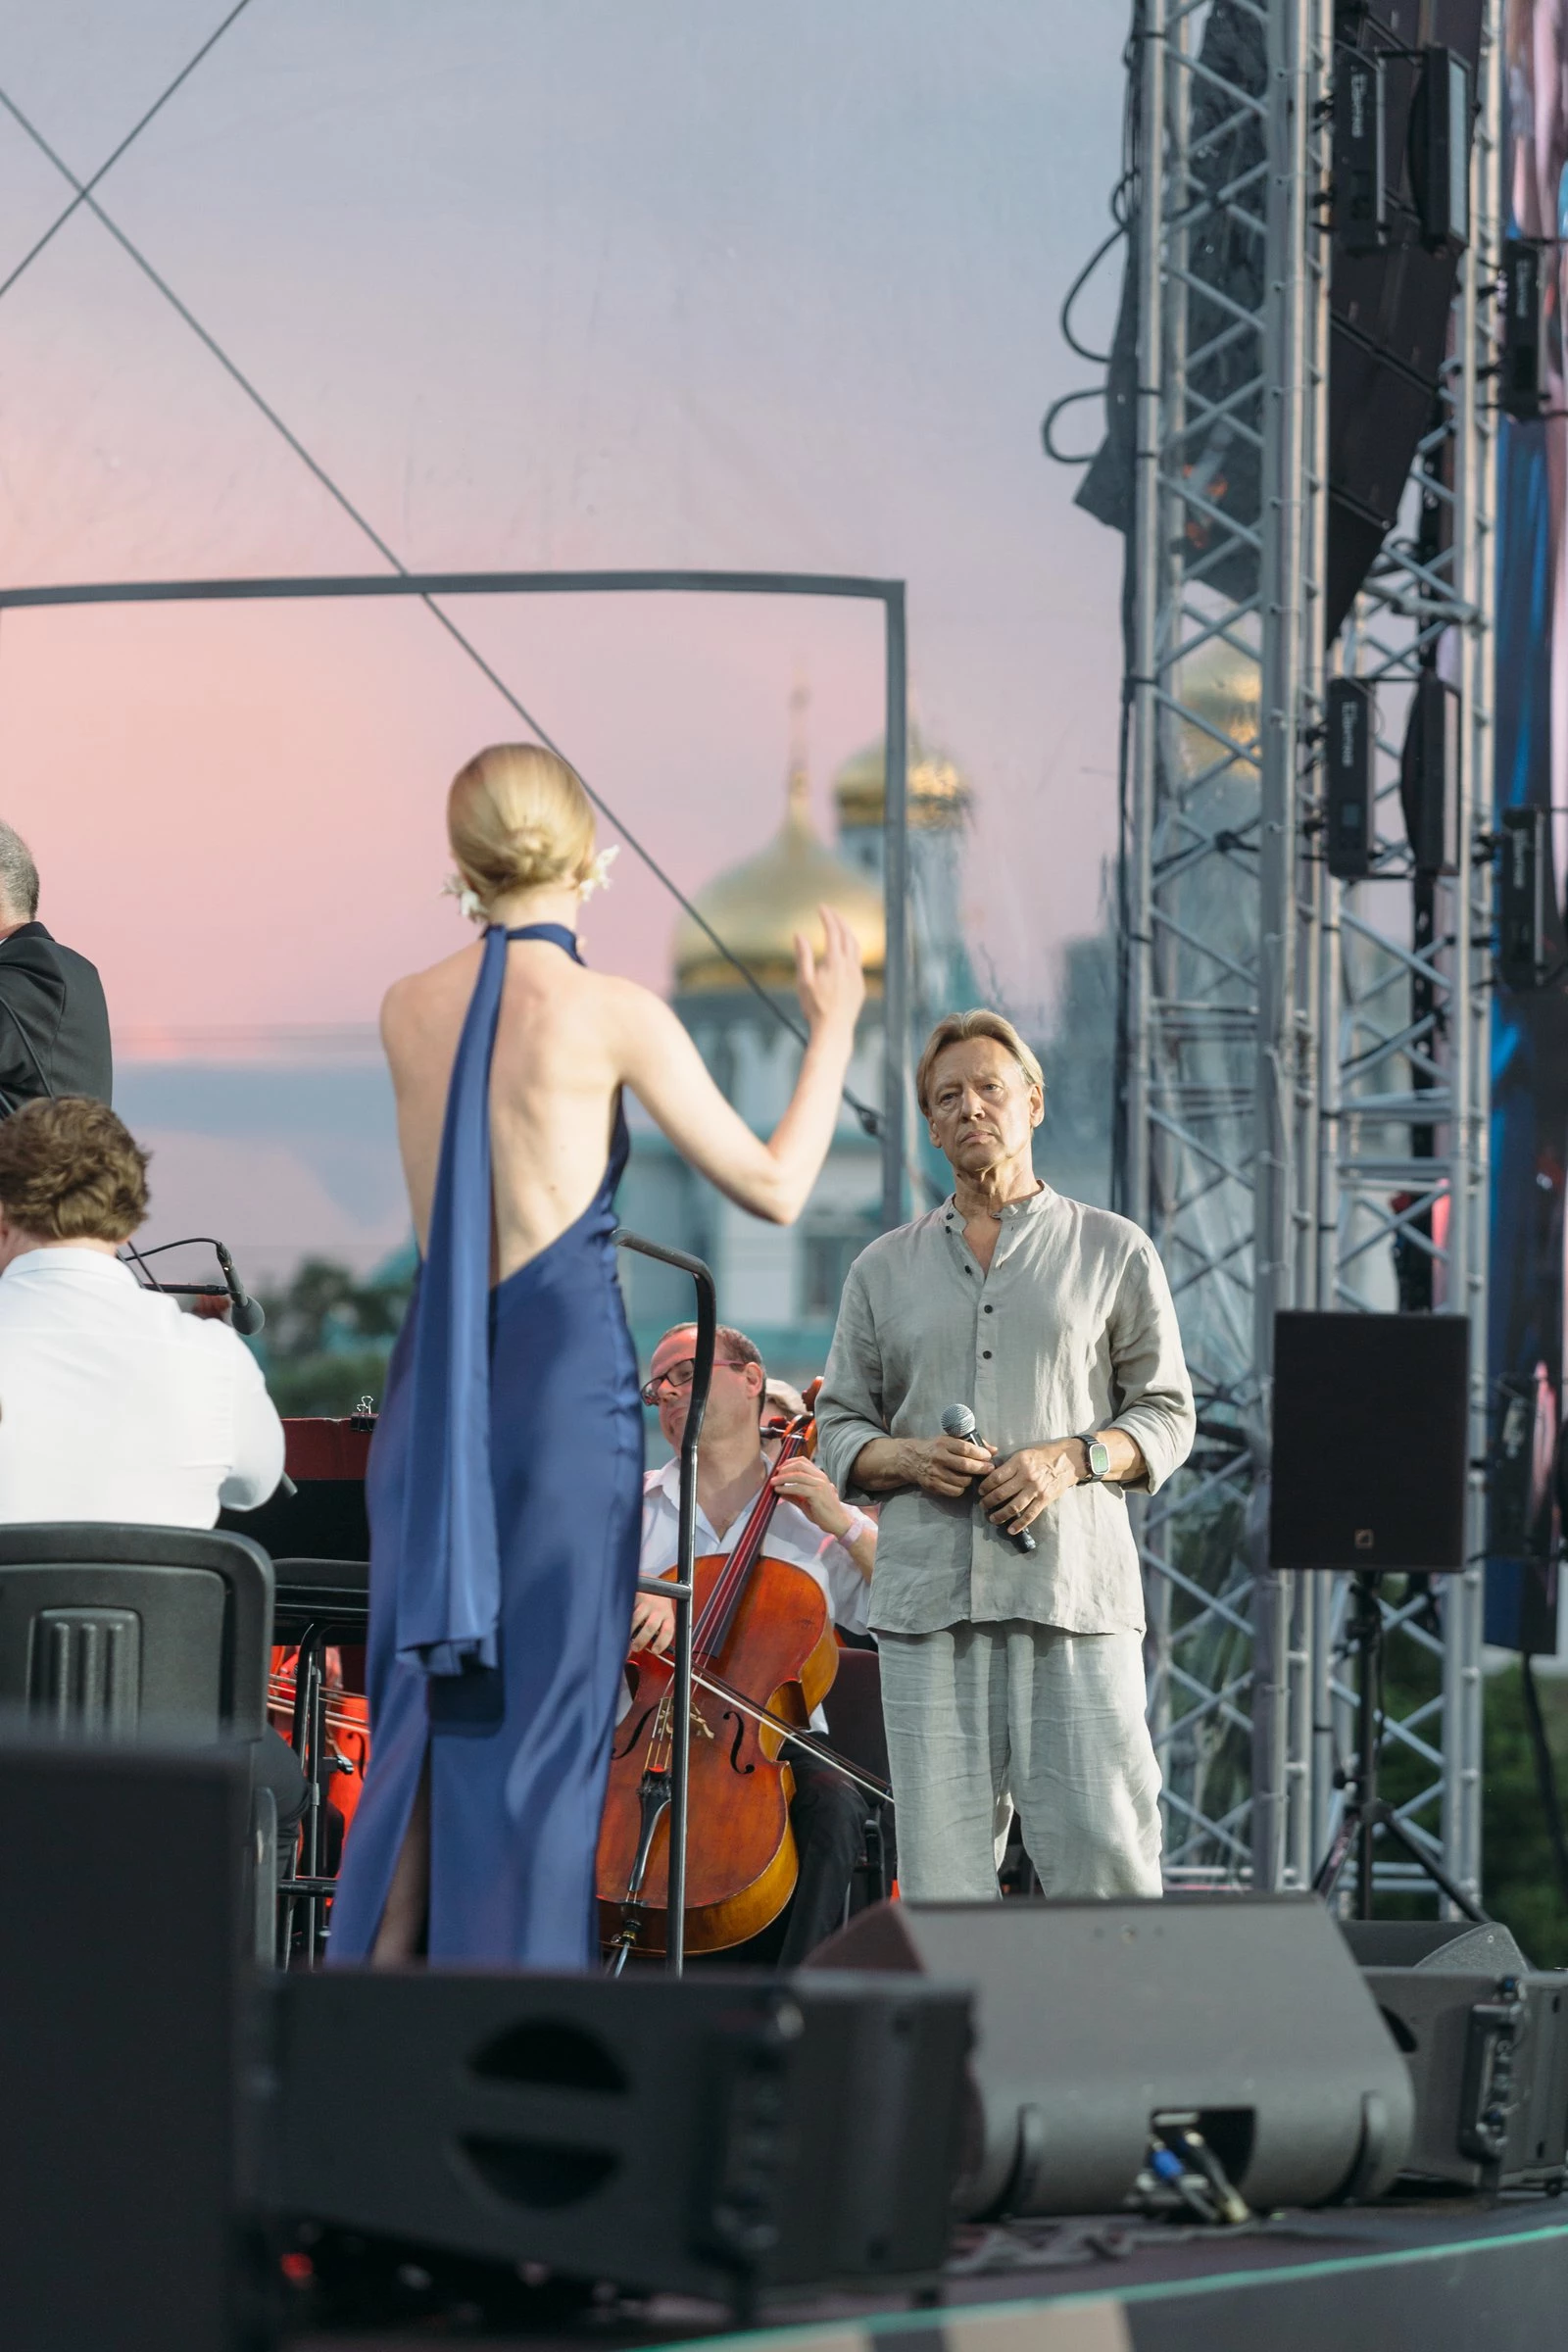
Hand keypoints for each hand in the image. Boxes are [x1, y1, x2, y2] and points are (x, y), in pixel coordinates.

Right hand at [628, 1586, 675, 1656]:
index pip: (668, 1631)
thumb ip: (657, 1631)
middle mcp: (659, 1609)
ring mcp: (647, 1602)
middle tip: (635, 1648)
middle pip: (650, 1627)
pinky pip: (628, 1609)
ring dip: (629, 1631)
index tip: (654, 1651)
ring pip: (636, 1618)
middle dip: (641, 1640)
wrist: (653, 1582)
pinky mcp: (637, 1596)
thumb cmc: (658, 1605)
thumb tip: (647, 1650)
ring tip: (624, 1637)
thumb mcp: (663, 1617)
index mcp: (668, 1616)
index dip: (662, 1643)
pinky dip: (623, 1618)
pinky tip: (619, 1624)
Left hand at [768, 1455, 851, 1534]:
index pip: (803, 1461)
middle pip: (799, 1465)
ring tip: (773, 1483)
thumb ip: (793, 1494)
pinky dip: (787, 1488)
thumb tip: (779, 1490)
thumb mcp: (805, 1501)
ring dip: (783, 1478)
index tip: (779, 1469)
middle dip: (784, 1469)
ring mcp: (820, 1485)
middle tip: (774, 1475)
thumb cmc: (823, 1512)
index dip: (789, 1462)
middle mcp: (820, 1477)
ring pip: (798, 1475)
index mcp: (819, 1476)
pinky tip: (779, 1491)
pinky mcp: (817, 1494)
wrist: (838, 1522)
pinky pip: (799, 1488)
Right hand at [795, 904, 864, 1040]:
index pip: (833, 932)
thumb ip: (803, 956)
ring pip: (856, 947)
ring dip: (848, 933)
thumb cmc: (815, 1007)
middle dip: (839, 920)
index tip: (821, 907)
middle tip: (830, 911)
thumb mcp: (803, 981)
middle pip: (847, 935)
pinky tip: (844, 952)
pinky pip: (858, 962)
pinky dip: (851, 950)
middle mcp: (849, 966)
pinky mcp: (860, 985)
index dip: (827, 917)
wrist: (834, 1029)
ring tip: (839, 927)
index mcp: (835, 962)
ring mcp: (857, 975)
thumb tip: (799, 935)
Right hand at [903, 1432, 995, 1497]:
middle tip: (990, 1468)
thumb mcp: (950, 1440)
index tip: (988, 1456)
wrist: (912, 1459)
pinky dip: (961, 1488)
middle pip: (965, 1466)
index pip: (965, 1448)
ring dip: (971, 1479)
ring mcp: (935, 1473)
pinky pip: (955, 1491)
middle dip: (981, 1468)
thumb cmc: (936, 1448)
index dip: (980, 1453)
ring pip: (962, 1481)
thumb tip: (994, 1450)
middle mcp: (938, 1458)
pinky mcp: (933, 1486)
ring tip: (972, 1475)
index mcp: (943, 1443)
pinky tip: (960, 1482)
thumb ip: (972, 1444)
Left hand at [978, 1442, 1082, 1535]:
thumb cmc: (1044, 1455)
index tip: (980, 1491)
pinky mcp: (1045, 1499)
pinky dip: (1019, 1524)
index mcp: (1019, 1462)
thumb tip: (992, 1473)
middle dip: (988, 1502)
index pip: (996, 1477)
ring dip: (999, 1515)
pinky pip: (1029, 1514)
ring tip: (992, 1518)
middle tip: (983, 1506)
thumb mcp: (1024, 1453)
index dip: (985, 1486)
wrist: (1069, 1460)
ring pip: (1013, 1506)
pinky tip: (1010, 1529)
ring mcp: (1036, 1489)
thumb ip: (1009, 1464)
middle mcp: (1026, 1476)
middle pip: (1001, 1493)